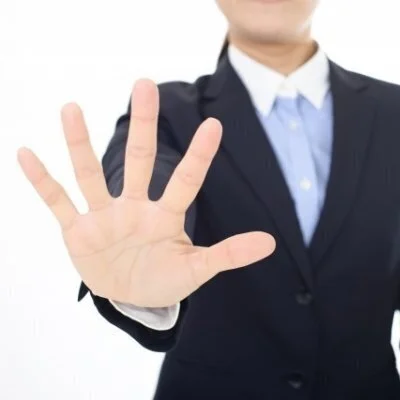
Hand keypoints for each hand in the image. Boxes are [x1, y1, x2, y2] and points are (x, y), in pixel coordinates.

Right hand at [17, 79, 275, 307]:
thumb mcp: (197, 269)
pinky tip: (25, 154)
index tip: (214, 125)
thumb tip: (269, 242)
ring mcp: (104, 217)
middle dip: (142, 125)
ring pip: (90, 175)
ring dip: (80, 144)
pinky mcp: (78, 231)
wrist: (130, 296)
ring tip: (71, 108)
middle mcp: (134, 208)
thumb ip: (228, 254)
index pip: (185, 181)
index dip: (198, 156)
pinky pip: (58, 201)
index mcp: (165, 216)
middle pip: (138, 160)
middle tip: (144, 84)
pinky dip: (42, 181)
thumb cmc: (164, 279)